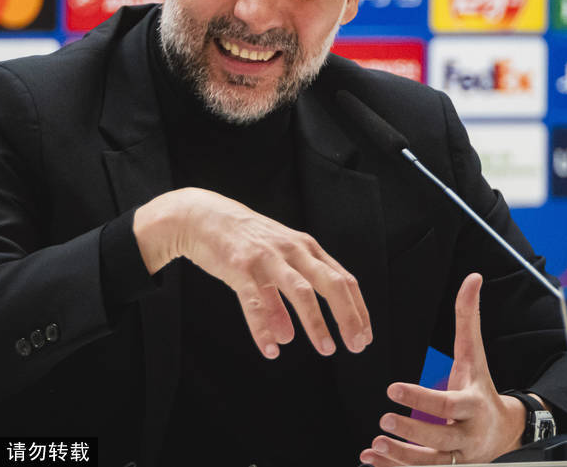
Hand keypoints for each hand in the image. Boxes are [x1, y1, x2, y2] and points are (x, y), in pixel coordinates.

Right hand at [133, 187, 371, 358]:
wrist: (202, 216)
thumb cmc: (242, 241)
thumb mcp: (269, 265)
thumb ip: (279, 301)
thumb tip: (286, 338)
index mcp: (306, 248)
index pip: (343, 279)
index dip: (357, 309)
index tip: (364, 337)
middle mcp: (292, 250)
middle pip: (331, 283)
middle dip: (348, 316)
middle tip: (357, 346)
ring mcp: (267, 257)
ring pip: (300, 291)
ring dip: (316, 322)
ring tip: (326, 350)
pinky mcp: (240, 266)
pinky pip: (256, 301)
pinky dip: (264, 328)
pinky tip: (271, 350)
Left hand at [359, 273, 524, 464]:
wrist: (504, 431)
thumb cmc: (481, 388)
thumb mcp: (474, 356)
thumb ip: (468, 319)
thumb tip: (471, 278)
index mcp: (473, 406)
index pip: (447, 405)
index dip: (421, 399)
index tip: (393, 389)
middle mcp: (467, 435)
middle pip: (440, 440)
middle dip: (412, 432)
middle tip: (383, 418)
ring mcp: (458, 457)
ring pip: (430, 464)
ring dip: (401, 458)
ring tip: (375, 445)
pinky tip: (370, 459)